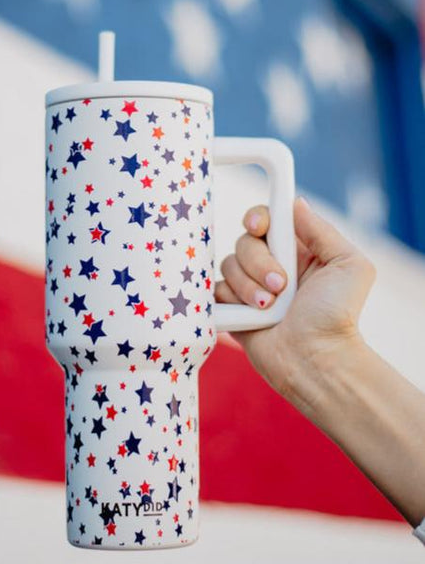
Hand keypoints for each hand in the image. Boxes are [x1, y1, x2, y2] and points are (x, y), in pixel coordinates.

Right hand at [214, 197, 376, 405]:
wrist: (316, 360)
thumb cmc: (338, 316)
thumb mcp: (347, 264)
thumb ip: (321, 230)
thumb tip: (294, 203)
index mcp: (298, 250)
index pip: (267, 219)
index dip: (258, 218)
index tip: (259, 227)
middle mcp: (271, 266)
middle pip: (245, 241)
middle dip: (260, 262)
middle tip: (280, 286)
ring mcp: (250, 289)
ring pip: (228, 266)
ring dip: (248, 287)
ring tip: (269, 310)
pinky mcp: (233, 311)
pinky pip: (215, 292)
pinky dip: (230, 302)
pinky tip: (249, 316)